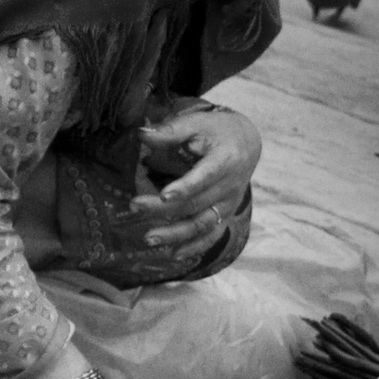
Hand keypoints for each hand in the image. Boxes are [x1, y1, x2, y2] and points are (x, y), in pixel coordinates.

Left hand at [130, 106, 260, 254]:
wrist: (245, 143)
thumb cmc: (216, 131)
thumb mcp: (197, 123)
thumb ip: (170, 131)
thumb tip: (140, 134)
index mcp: (226, 160)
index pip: (206, 176)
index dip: (186, 186)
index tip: (164, 194)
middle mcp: (231, 186)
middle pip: (196, 202)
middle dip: (164, 208)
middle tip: (134, 206)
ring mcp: (229, 204)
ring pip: (203, 224)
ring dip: (176, 234)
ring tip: (148, 239)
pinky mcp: (225, 215)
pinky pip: (212, 235)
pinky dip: (195, 247)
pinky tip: (173, 255)